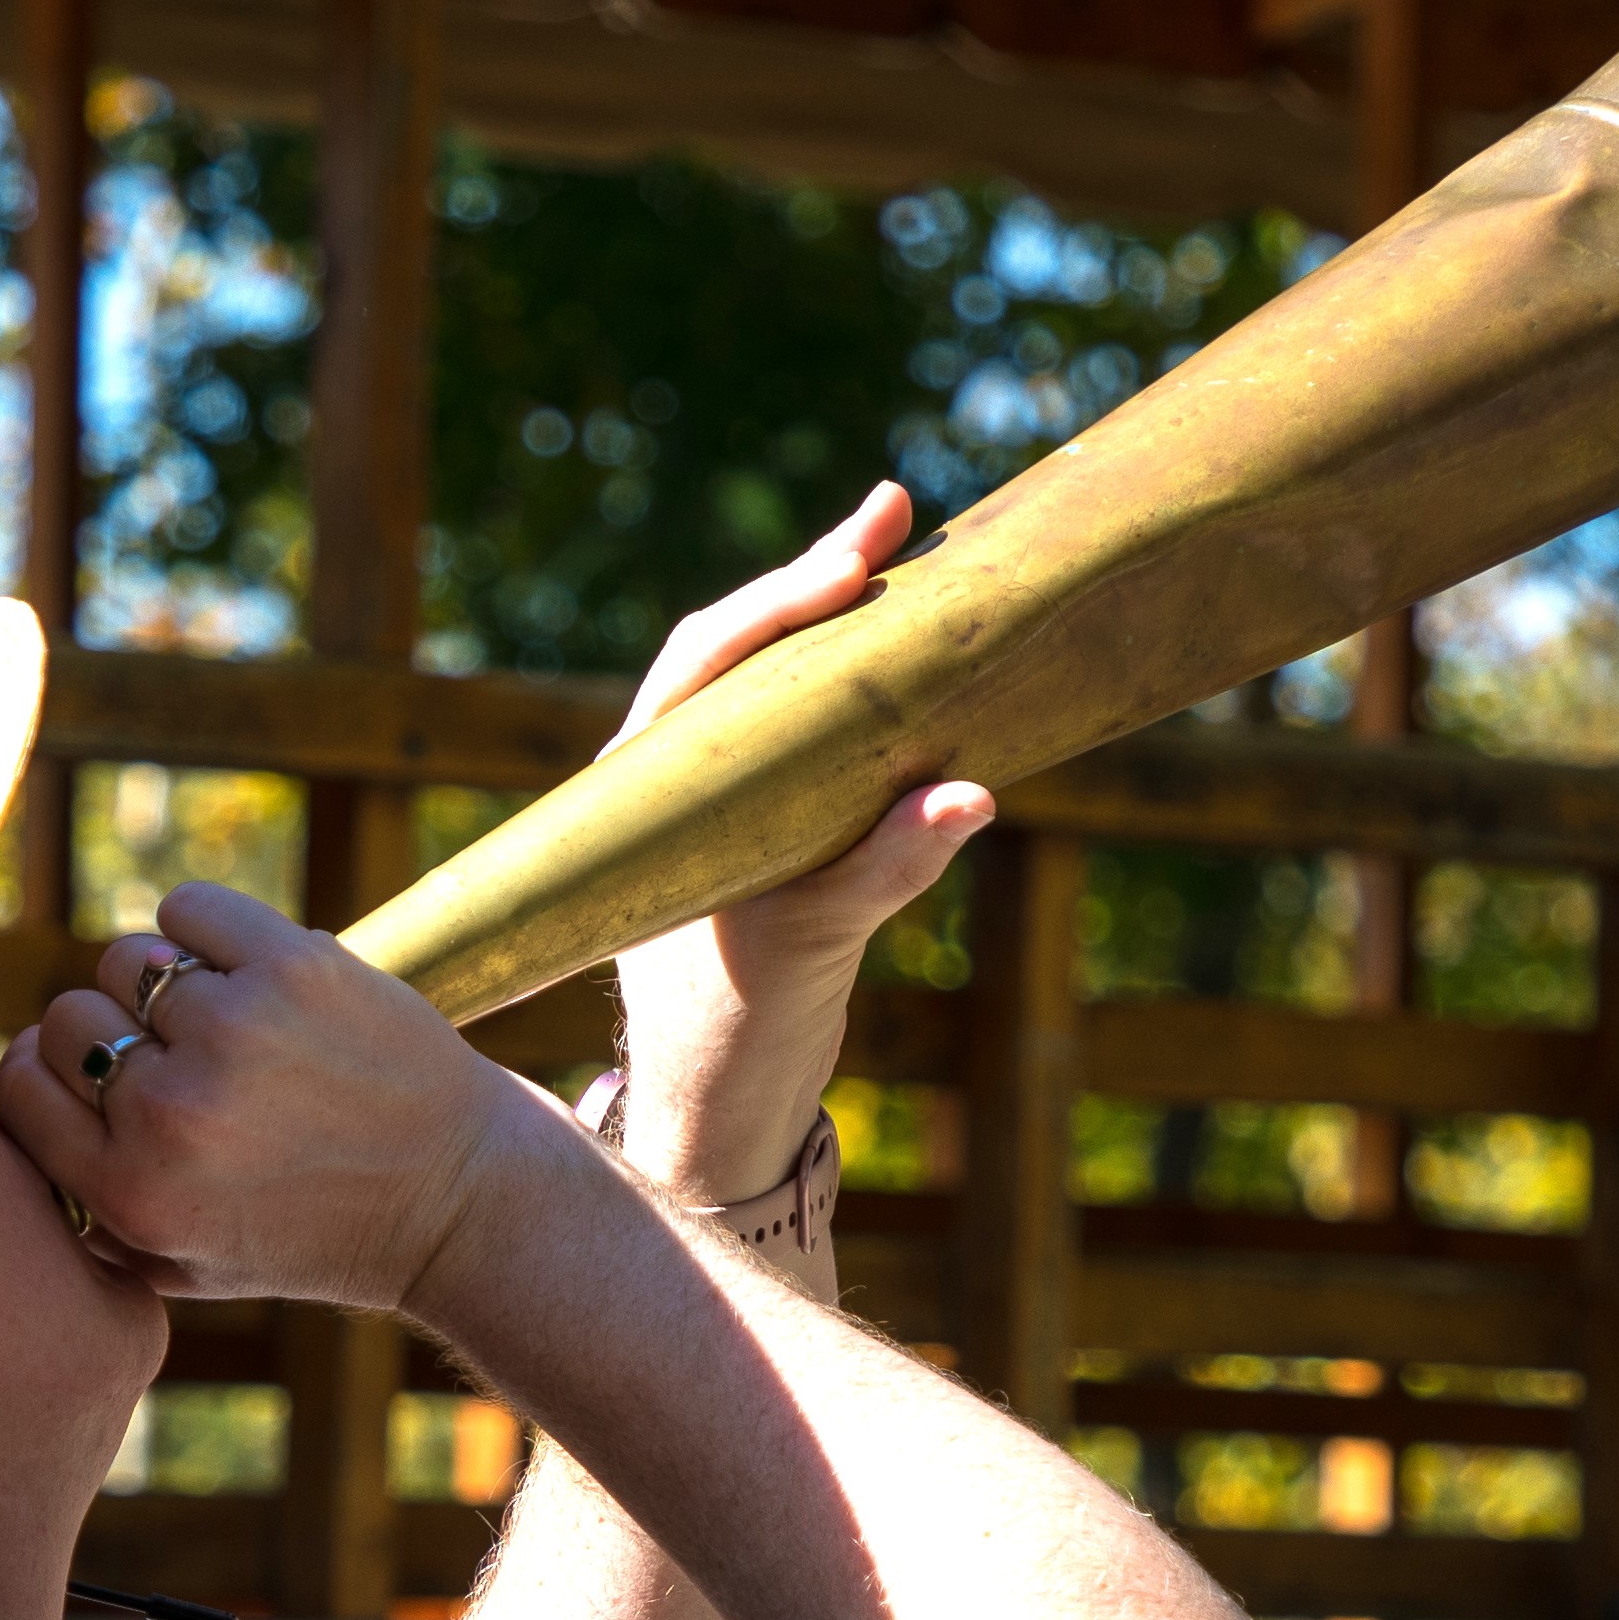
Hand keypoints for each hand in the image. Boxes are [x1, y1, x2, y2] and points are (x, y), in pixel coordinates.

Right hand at [4, 883, 570, 1319]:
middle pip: (67, 1018)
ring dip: (162, 985)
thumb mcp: (181, 1265)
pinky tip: (245, 976)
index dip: (48, 1078)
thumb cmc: (310, 1236)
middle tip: (177, 1066)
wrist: (454, 1200)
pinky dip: (205, 931)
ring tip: (224, 1028)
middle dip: (108, 1036)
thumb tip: (17, 1096)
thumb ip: (84, 1206)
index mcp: (132, 1195)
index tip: (93, 1085)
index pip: (20, 1088)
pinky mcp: (293, 967)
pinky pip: (188, 908)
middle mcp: (172, 1116)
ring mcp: (234, 1033)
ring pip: (126, 960)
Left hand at [609, 481, 995, 1200]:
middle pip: (744, 645)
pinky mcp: (772, 824)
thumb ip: (881, 876)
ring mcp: (723, 799)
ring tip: (905, 539)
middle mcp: (676, 779)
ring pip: (780, 679)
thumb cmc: (734, 1038)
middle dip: (816, 575)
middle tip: (891, 507)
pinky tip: (914, 635)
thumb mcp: (807, 955)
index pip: (704, 662)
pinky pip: (818, 730)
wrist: (717, 1112)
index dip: (776, 603)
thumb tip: (970, 795)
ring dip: (843, 613)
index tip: (848, 563)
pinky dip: (865, 681)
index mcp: (648, 793)